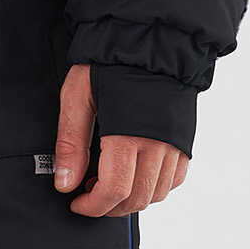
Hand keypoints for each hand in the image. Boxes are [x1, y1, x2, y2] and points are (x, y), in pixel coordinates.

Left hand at [52, 62, 188, 215]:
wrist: (150, 41)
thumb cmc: (110, 65)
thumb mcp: (78, 98)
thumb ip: (71, 143)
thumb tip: (65, 183)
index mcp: (127, 134)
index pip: (114, 191)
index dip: (93, 206)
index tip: (76, 203)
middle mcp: (157, 144)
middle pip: (137, 198)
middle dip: (109, 207)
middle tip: (89, 195)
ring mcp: (175, 144)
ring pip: (157, 193)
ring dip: (131, 199)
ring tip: (109, 183)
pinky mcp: (184, 140)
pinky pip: (174, 179)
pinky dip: (154, 186)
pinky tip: (134, 174)